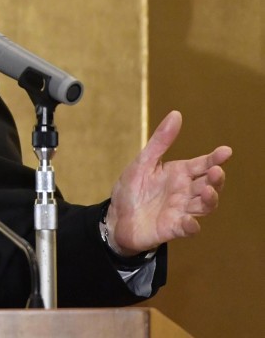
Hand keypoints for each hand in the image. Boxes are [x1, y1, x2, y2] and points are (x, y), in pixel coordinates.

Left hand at [106, 110, 231, 256]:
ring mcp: (180, 211)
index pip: (202, 164)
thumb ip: (161, 141)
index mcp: (179, 174)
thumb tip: (176, 114)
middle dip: (216, 179)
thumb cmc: (132, 189)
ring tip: (207, 191)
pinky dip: (191, 226)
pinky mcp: (173, 228)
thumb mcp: (144, 161)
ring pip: (203, 206)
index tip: (226, 151)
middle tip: (216, 171)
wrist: (116, 218)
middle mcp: (184, 192)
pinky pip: (187, 228)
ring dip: (209, 199)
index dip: (215, 158)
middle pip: (208, 185)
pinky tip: (190, 221)